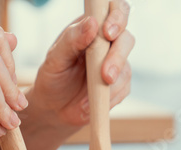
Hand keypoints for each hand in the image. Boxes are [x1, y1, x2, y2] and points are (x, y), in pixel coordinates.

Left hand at [28, 1, 133, 129]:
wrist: (54, 108)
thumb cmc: (53, 77)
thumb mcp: (55, 58)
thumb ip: (72, 39)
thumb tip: (92, 23)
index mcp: (91, 27)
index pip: (113, 10)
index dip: (117, 16)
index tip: (108, 33)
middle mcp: (107, 43)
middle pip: (126, 39)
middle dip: (118, 57)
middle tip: (106, 76)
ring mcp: (116, 64)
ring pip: (126, 68)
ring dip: (111, 84)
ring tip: (87, 98)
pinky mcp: (120, 85)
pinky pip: (123, 89)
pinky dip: (108, 98)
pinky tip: (89, 104)